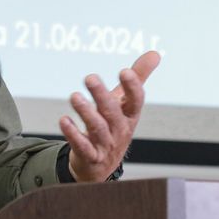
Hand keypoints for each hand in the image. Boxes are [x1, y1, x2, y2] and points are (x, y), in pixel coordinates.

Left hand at [59, 50, 160, 182]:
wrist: (102, 165)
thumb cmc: (114, 126)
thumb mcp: (126, 103)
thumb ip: (139, 77)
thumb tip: (155, 53)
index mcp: (130, 115)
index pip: (136, 101)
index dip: (132, 87)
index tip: (125, 71)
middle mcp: (119, 130)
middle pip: (112, 112)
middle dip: (102, 95)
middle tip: (90, 78)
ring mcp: (105, 145)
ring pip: (97, 128)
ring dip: (86, 112)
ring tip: (74, 97)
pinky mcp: (90, 156)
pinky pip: (82, 146)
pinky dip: (73, 134)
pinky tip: (64, 120)